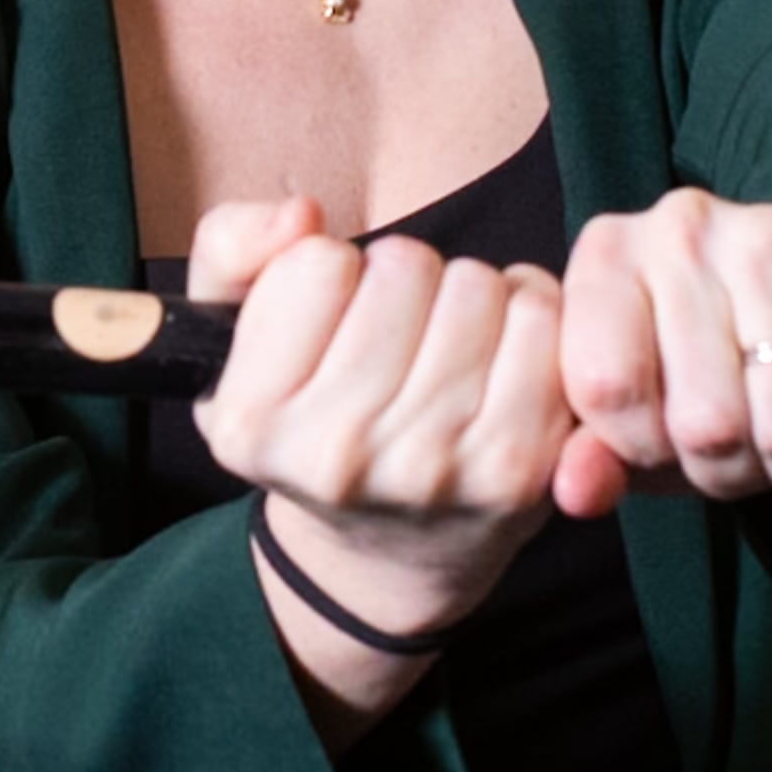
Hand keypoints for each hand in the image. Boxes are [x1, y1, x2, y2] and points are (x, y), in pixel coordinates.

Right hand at [184, 199, 573, 715]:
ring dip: (468, 297)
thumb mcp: (231, 339)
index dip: (333, 272)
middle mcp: (338, 457)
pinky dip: (529, 318)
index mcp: (252, 424)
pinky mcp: (517, 469)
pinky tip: (500, 359)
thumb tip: (302, 216)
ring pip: (477, 286)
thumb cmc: (311, 420)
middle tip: (397, 337)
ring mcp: (433, 468)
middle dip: (405, 281)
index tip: (333, 321)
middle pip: (404, 267)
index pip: (319, 263)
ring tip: (446, 349)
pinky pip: (541, 324)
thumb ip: (232, 249)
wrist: (390, 555)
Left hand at [552, 192, 771, 515]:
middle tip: (739, 454)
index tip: (663, 443)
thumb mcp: (632, 415)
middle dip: (726, 468)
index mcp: (608, 255)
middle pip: (705, 419)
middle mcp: (683, 226)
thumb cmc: (704, 370)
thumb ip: (590, 454)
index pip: (608, 388)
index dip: (640, 447)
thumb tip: (577, 494)